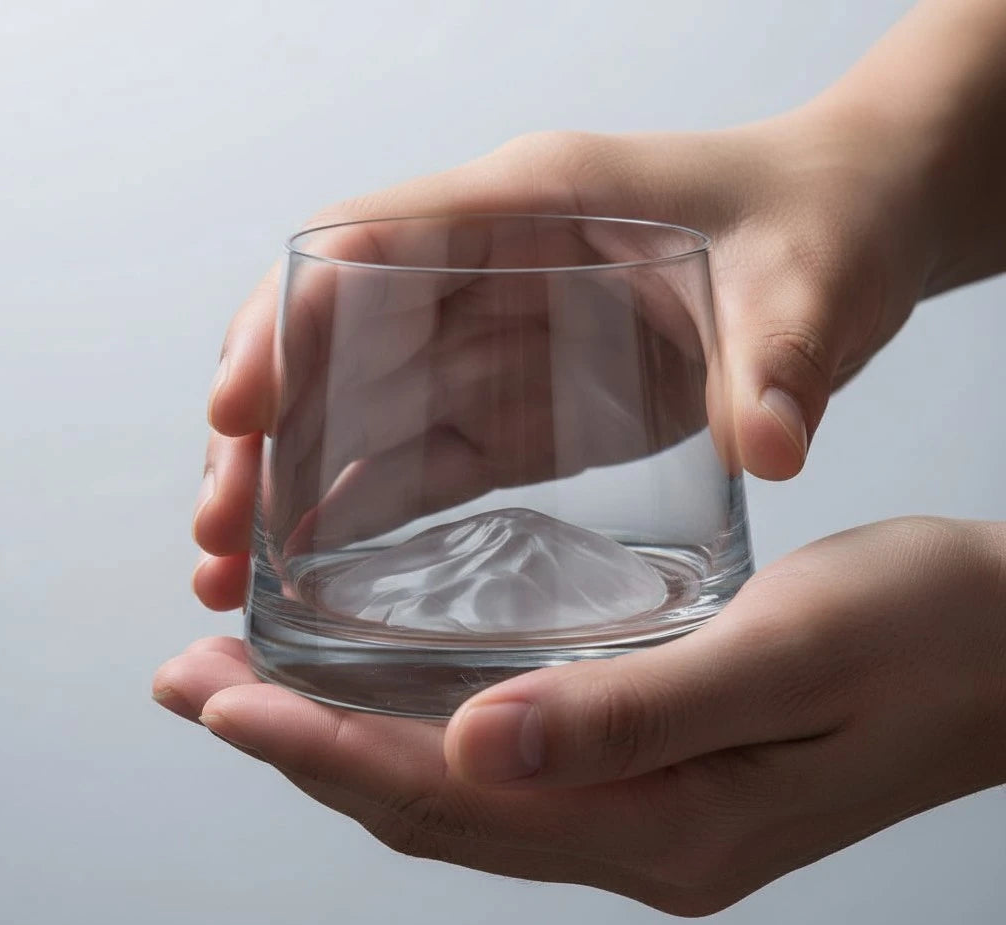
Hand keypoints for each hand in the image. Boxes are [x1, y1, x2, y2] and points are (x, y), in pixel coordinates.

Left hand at [155, 517, 1005, 914]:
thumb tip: (473, 751)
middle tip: (197, 688)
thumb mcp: (788, 657)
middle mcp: (640, 836)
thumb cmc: (925, 635)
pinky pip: (512, 770)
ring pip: (460, 795)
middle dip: (302, 751)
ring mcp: (650, 813)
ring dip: (350, 744)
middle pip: (432, 809)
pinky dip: (427, 736)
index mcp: (664, 824)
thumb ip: (636, 716)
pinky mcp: (662, 773)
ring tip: (253, 694)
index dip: (320, 750)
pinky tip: (391, 696)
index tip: (218, 699)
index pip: (448, 799)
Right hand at [192, 107, 939, 609]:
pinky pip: (420, 461)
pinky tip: (320, 573)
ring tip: (237, 576)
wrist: (848, 229)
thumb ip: (782, 359)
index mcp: (530, 204)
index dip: (288, 323)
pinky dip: (364, 515)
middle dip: (265, 435)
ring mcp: (497, 344)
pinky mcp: (520, 408)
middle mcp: (490, 272)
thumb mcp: (809, 281)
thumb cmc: (822, 219)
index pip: (368, 246)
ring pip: (360, 413)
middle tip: (219, 535)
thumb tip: (772, 446)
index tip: (234, 411)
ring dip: (294, 491)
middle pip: (334, 346)